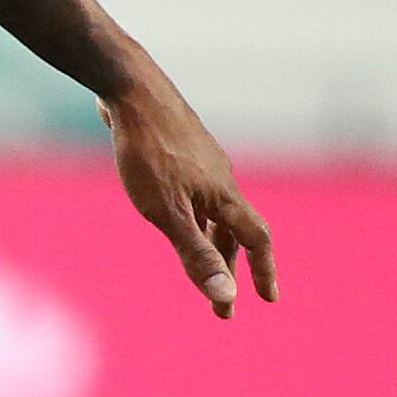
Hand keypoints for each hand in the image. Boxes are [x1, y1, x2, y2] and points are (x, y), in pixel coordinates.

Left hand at [105, 73, 275, 317]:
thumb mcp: (166, 212)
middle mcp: (220, 179)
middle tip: (222, 305)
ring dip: (211, 242)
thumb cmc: (147, 152)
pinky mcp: (179, 149)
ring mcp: (201, 162)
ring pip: (213, 212)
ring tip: (202, 266)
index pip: (255, 240)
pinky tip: (176, 214)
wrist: (130, 91)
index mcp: (225, 196)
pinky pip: (195, 192)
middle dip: (230, 268)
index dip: (263, 271)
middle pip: (234, 231)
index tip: (266, 300)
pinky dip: (194, 215)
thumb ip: (195, 253)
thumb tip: (223, 296)